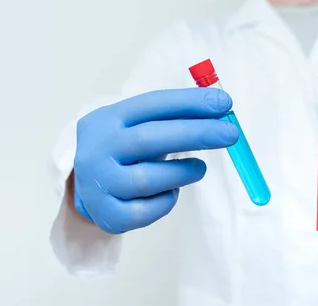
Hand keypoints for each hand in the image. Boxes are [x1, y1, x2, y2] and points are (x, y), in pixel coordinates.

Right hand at [73, 88, 238, 233]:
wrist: (87, 188)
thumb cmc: (127, 150)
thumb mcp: (139, 125)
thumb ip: (175, 117)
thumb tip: (222, 110)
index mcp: (108, 119)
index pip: (152, 105)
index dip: (190, 103)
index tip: (224, 103)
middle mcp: (98, 150)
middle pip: (149, 139)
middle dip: (196, 133)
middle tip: (230, 133)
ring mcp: (99, 184)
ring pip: (147, 180)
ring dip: (183, 172)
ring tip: (199, 169)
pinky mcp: (108, 215)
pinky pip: (146, 212)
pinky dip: (167, 201)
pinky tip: (171, 191)